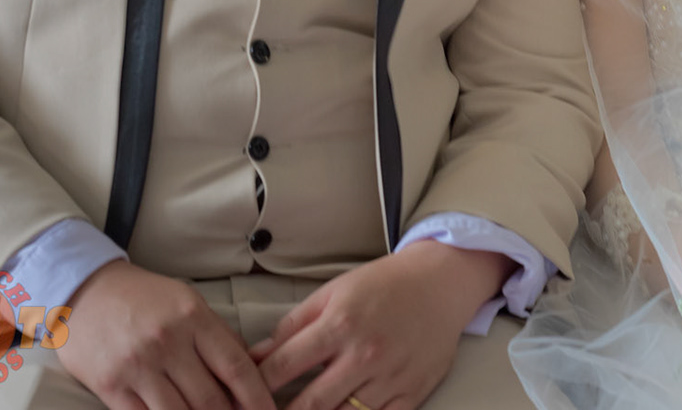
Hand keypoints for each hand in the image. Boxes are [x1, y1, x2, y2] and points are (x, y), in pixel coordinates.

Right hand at [56, 260, 272, 409]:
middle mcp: (167, 342)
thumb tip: (252, 370)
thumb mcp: (189, 304)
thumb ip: (219, 336)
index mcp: (194, 318)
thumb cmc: (145, 299)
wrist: (86, 291)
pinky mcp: (109, 386)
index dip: (257, 397)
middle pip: (210, 398)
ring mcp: (137, 366)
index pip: (236, 366)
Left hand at [251, 242, 507, 409]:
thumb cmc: (384, 285)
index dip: (254, 387)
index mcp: (340, 324)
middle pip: (308, 405)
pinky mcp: (411, 394)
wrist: (441, 283)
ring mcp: (390, 378)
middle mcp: (364, 355)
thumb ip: (292, 326)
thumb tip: (254, 356)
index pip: (282, 368)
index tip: (240, 398)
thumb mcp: (333, 292)